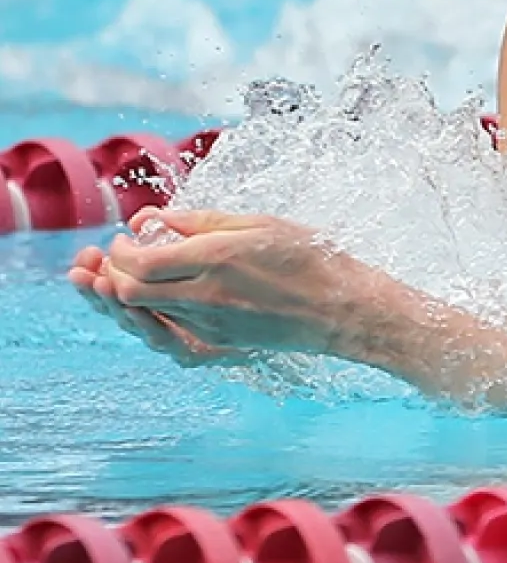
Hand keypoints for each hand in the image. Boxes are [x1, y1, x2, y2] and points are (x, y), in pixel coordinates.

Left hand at [68, 207, 376, 358]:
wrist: (339, 307)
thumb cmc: (308, 256)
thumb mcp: (258, 223)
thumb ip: (200, 221)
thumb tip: (152, 220)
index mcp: (217, 257)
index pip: (141, 261)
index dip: (121, 250)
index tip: (124, 238)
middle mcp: (207, 295)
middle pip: (131, 292)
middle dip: (111, 274)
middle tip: (115, 257)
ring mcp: (210, 324)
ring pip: (144, 315)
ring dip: (125, 296)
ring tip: (123, 276)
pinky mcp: (218, 342)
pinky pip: (168, 331)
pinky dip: (152, 313)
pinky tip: (157, 298)